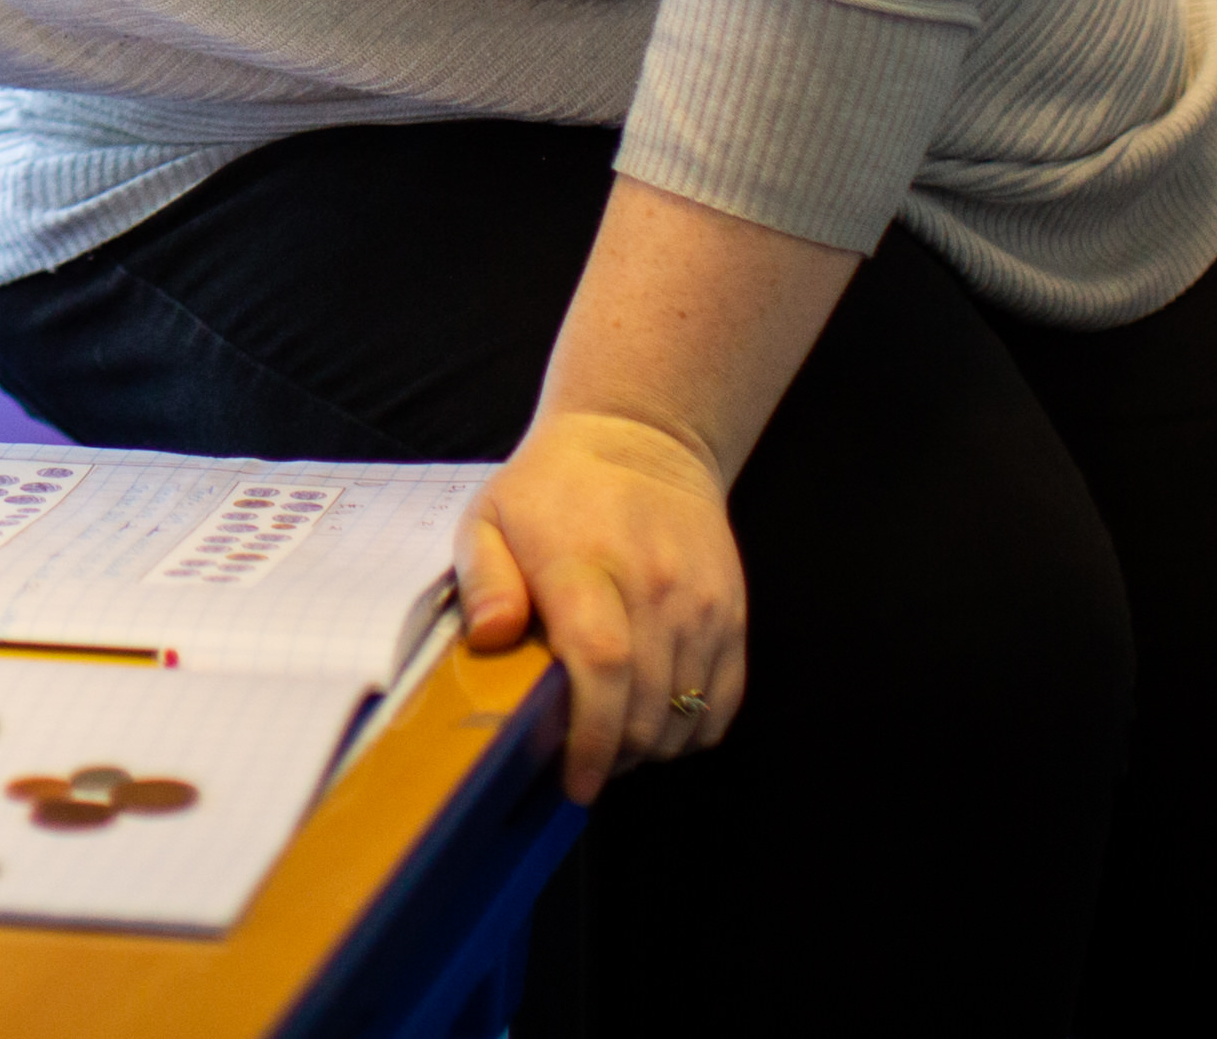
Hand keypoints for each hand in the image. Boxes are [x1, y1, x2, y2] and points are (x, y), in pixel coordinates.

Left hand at [460, 405, 747, 801]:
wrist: (641, 438)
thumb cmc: (551, 489)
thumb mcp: (489, 518)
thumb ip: (483, 581)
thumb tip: (489, 639)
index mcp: (586, 566)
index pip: (602, 665)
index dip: (590, 735)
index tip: (571, 778)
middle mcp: (654, 587)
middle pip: (648, 704)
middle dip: (614, 755)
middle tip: (581, 770)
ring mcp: (702, 603)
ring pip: (689, 712)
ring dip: (651, 749)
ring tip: (612, 746)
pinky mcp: (733, 613)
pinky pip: (725, 699)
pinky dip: (693, 730)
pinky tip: (655, 727)